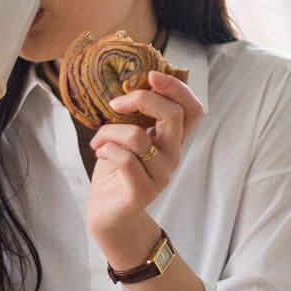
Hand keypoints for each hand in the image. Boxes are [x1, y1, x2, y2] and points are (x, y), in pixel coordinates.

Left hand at [86, 71, 202, 258]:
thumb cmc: (117, 171)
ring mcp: (160, 174)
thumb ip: (138, 116)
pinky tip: (100, 153)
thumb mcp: (129, 136)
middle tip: (116, 103)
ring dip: (110, 131)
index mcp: (172, 139)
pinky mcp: (143, 191)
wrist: (109, 215)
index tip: (151, 75)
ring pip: (138, 136)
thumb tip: (130, 81)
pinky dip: (106, 149)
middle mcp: (172, 155)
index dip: (177, 87)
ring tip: (99, 139)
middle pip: (173, 115)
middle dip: (141, 99)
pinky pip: (125, 158)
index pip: (192, 109)